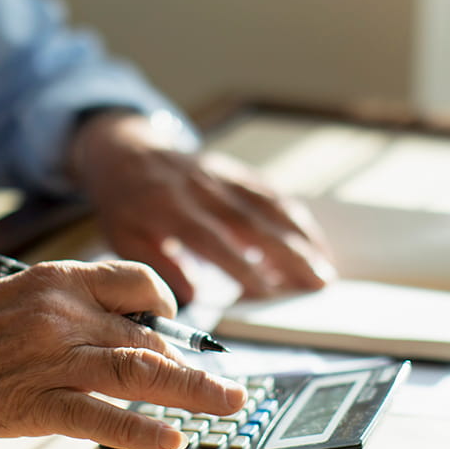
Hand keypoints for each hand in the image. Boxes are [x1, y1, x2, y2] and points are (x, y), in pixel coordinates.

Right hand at [0, 260, 245, 448]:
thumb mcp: (15, 298)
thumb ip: (66, 310)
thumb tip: (115, 332)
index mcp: (57, 281)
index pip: (137, 283)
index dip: (168, 306)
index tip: (179, 327)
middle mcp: (63, 314)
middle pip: (149, 337)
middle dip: (193, 364)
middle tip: (227, 386)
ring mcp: (51, 360)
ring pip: (140, 373)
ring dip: (194, 392)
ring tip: (228, 407)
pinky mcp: (35, 405)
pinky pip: (102, 418)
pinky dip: (144, 431)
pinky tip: (173, 440)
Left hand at [69, 112, 335, 302]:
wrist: (125, 150)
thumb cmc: (124, 203)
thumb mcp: (125, 237)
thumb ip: (159, 265)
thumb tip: (192, 299)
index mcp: (167, 206)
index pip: (210, 238)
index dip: (239, 265)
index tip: (266, 293)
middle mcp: (200, 188)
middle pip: (250, 221)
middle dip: (288, 253)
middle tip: (318, 283)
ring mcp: (221, 176)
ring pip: (268, 205)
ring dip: (301, 236)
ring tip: (325, 268)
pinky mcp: (234, 171)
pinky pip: (269, 193)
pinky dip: (295, 217)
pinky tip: (313, 242)